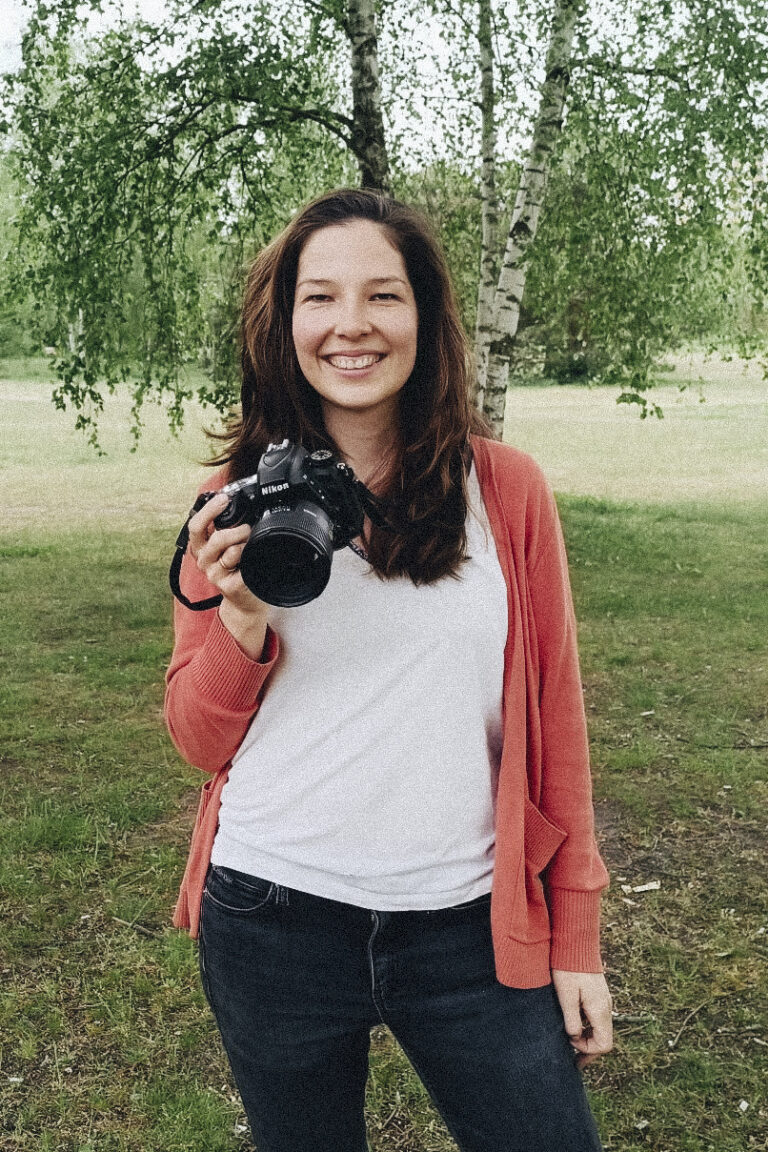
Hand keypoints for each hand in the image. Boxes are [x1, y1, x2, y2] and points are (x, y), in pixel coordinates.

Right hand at [187, 493, 269, 657]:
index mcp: (201, 547)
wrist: (246, 600)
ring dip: (243, 540)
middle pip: (209, 536)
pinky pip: (240, 563)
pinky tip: (251, 559)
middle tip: (245, 526)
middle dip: (231, 527)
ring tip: (250, 542)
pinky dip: (248, 556)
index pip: (196, 525)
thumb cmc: (239, 568)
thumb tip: (236, 504)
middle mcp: (204, 560)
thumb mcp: (229, 545)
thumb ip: (227, 528)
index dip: (208, 510)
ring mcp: (214, 573)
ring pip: (227, 548)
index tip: (223, 498)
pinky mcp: (228, 585)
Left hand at [551, 970, 612, 1069]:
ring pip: (601, 1029)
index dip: (588, 1051)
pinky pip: (597, 1018)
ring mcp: (603, 1000)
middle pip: (604, 1039)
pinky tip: (574, 1023)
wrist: (576, 943)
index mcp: (599, 1010)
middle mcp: (606, 1007)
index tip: (570, 1044)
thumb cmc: (568, 968)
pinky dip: (588, 1026)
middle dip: (588, 1049)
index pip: (604, 1044)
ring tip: (570, 1040)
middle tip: (571, 1055)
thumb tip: (573, 1037)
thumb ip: (571, 1019)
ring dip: (588, 1038)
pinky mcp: (598, 995)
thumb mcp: (565, 995)